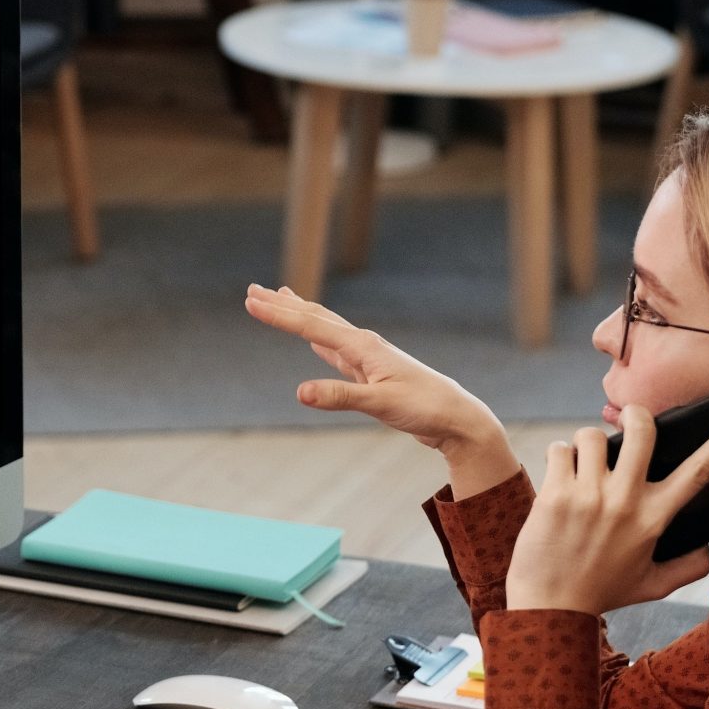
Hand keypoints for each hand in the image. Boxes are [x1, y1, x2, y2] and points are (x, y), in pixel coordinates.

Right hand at [244, 284, 517, 494]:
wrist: (457, 418)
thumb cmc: (424, 408)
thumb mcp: (380, 405)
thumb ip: (340, 397)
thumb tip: (299, 392)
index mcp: (362, 346)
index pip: (311, 325)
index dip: (279, 314)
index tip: (250, 300)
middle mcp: (363, 345)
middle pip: (315, 317)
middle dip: (283, 305)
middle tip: (253, 289)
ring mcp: (368, 357)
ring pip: (324, 328)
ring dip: (299, 314)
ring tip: (280, 298)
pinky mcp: (371, 373)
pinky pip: (335, 348)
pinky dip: (318, 338)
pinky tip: (313, 338)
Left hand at [504, 407, 708, 613]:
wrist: (550, 607)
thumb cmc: (602, 592)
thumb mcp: (654, 585)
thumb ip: (689, 566)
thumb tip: (708, 545)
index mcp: (655, 519)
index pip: (699, 473)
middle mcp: (626, 502)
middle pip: (642, 430)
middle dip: (636, 414)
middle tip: (629, 418)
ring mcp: (589, 496)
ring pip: (593, 435)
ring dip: (587, 442)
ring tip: (583, 463)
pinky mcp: (555, 494)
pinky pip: (560, 450)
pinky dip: (560, 455)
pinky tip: (559, 475)